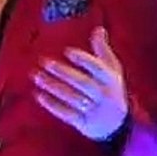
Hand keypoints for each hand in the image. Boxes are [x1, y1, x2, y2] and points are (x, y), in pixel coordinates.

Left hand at [33, 26, 128, 141]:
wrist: (119, 126)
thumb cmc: (111, 90)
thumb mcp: (112, 70)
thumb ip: (103, 50)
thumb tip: (98, 28)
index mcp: (111, 80)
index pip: (99, 69)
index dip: (84, 60)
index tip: (67, 51)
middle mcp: (104, 95)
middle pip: (83, 83)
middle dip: (63, 72)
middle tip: (44, 61)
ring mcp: (95, 111)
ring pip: (72, 98)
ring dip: (53, 86)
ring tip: (36, 76)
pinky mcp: (84, 124)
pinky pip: (67, 114)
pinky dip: (52, 104)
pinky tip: (38, 94)